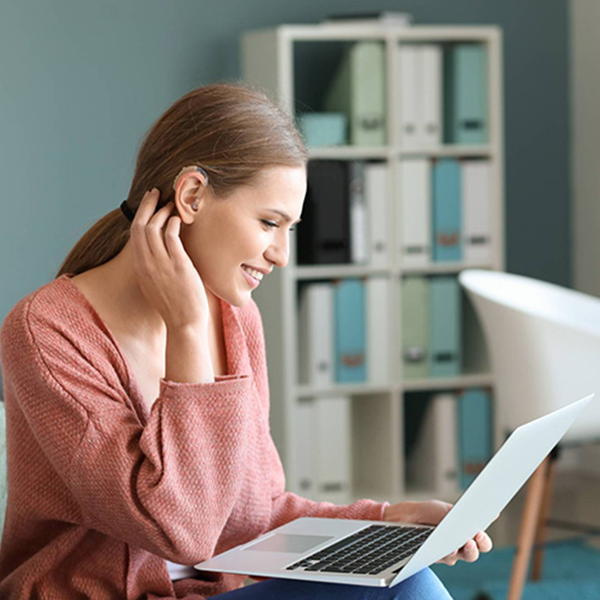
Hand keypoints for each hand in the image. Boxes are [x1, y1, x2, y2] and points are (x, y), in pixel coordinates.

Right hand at [130, 188, 209, 330]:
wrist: (184, 323)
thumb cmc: (175, 305)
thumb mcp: (156, 284)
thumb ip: (155, 267)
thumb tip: (162, 251)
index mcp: (140, 268)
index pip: (135, 234)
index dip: (141, 214)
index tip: (148, 202)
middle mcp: (146, 264)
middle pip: (140, 226)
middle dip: (147, 205)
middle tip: (157, 192)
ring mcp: (161, 264)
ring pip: (154, 228)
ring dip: (163, 211)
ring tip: (173, 204)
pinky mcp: (178, 265)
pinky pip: (171, 237)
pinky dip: (173, 223)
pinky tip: (179, 219)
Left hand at [383, 500, 492, 565]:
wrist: (408, 517)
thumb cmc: (429, 512)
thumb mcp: (446, 510)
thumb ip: (464, 514)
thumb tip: (490, 513)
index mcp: (467, 532)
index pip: (482, 541)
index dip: (484, 538)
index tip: (482, 530)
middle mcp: (461, 546)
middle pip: (476, 552)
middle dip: (478, 545)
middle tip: (476, 536)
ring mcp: (450, 553)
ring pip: (463, 557)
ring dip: (465, 550)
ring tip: (463, 542)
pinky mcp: (437, 557)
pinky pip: (446, 557)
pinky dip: (448, 552)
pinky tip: (447, 547)